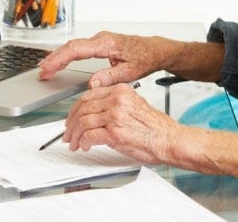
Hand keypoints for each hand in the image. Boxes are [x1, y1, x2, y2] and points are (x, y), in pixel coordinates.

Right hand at [39, 31, 167, 87]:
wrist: (154, 50)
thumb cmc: (145, 58)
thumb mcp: (130, 72)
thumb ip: (110, 77)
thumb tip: (92, 84)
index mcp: (106, 43)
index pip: (76, 49)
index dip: (59, 59)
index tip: (48, 68)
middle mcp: (101, 39)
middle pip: (71, 46)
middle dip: (54, 58)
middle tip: (42, 71)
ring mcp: (99, 40)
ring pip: (73, 46)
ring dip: (59, 56)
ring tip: (46, 68)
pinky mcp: (100, 44)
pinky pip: (79, 47)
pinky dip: (67, 55)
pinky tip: (60, 62)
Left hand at [63, 82, 180, 163]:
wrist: (169, 140)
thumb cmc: (156, 127)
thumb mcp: (135, 105)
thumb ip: (115, 104)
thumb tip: (96, 113)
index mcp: (121, 90)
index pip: (89, 95)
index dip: (76, 108)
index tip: (73, 117)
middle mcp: (117, 99)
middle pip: (82, 107)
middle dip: (71, 122)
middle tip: (68, 132)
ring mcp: (115, 115)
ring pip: (82, 121)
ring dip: (74, 135)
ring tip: (74, 143)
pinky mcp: (114, 133)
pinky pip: (89, 135)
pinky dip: (82, 142)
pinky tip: (84, 146)